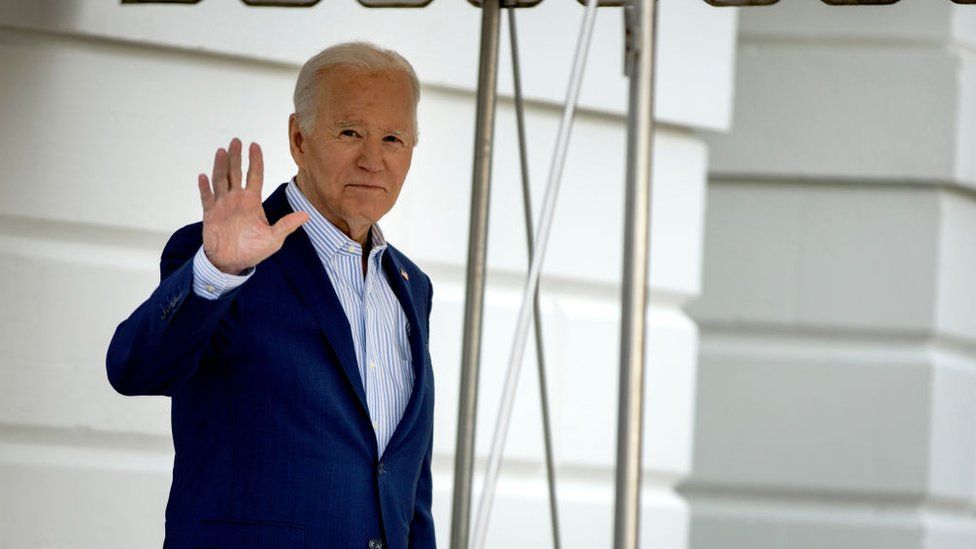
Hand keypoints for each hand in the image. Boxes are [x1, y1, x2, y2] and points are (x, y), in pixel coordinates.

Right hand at [197, 138, 307, 274]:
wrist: (232, 263)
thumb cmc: (253, 251)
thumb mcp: (274, 239)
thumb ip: (287, 225)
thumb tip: (307, 215)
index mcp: (252, 202)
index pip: (255, 176)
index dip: (255, 161)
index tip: (255, 145)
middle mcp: (237, 199)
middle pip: (236, 173)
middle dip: (236, 157)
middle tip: (236, 140)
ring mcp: (222, 205)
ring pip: (221, 180)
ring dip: (220, 166)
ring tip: (222, 151)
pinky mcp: (210, 214)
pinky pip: (206, 198)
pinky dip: (205, 188)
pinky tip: (203, 176)